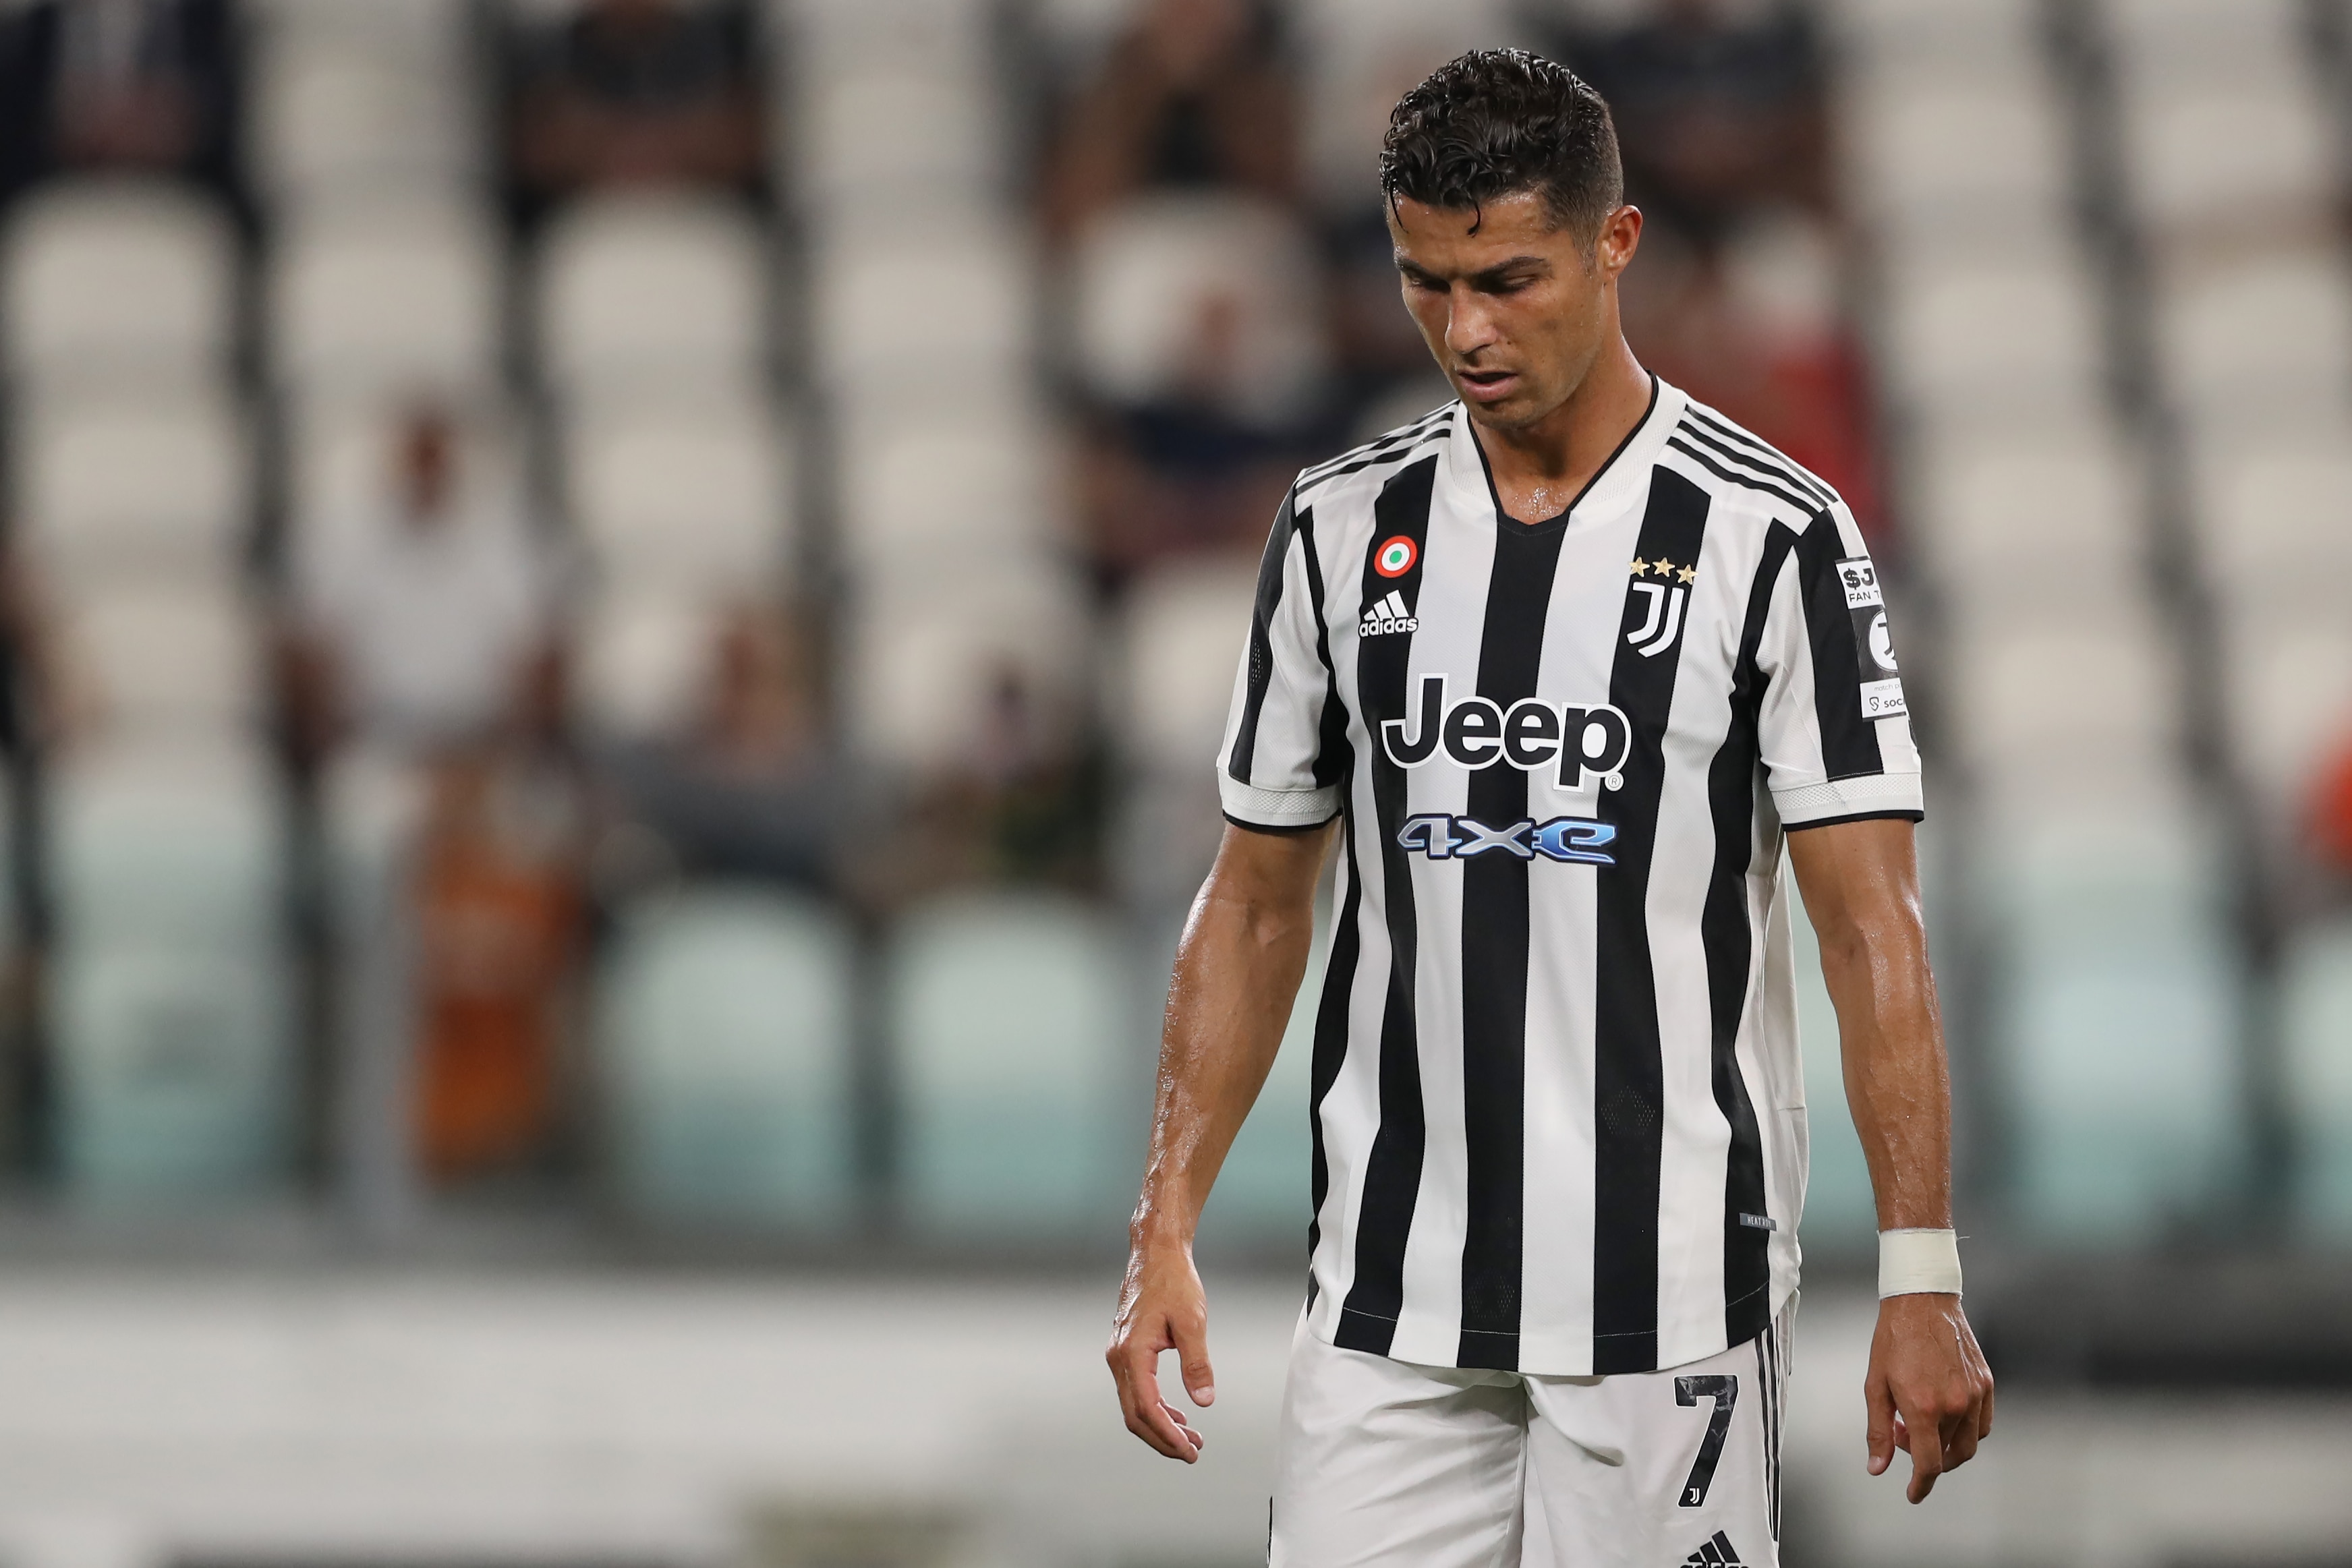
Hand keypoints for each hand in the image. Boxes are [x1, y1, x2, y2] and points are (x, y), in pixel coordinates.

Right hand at [1107, 1238, 1214, 1461]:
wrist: (1156, 1253)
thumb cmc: (1174, 1282)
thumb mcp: (1192, 1321)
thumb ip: (1197, 1363)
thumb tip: (1204, 1401)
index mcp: (1132, 1353)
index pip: (1146, 1408)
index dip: (1167, 1436)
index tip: (1189, 1451)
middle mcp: (1118, 1358)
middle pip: (1135, 1415)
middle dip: (1162, 1439)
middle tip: (1192, 1453)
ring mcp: (1119, 1354)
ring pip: (1134, 1404)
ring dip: (1160, 1426)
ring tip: (1191, 1438)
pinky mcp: (1125, 1350)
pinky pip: (1136, 1390)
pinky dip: (1156, 1407)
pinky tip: (1177, 1415)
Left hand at [1865, 1293, 1994, 1501]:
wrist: (1922, 1302)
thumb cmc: (1893, 1339)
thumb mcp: (1875, 1385)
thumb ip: (1878, 1431)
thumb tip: (1877, 1467)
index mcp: (1924, 1407)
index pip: (1929, 1464)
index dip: (1921, 1485)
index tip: (1913, 1493)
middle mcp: (1955, 1405)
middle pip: (1949, 1456)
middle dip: (1927, 1460)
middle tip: (1903, 1437)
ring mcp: (1975, 1395)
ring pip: (1969, 1443)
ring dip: (1946, 1446)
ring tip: (1920, 1422)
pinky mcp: (1986, 1383)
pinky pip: (1983, 1424)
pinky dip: (1966, 1432)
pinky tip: (1944, 1416)